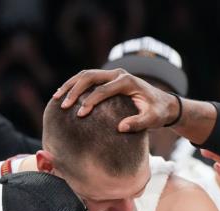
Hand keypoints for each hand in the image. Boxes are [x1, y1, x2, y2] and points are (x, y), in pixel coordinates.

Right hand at [52, 68, 178, 131]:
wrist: (163, 103)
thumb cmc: (158, 112)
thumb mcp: (152, 119)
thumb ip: (138, 123)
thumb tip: (121, 127)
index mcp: (127, 81)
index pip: (103, 89)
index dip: (90, 101)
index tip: (80, 114)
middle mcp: (118, 74)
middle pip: (90, 76)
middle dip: (74, 90)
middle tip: (63, 104)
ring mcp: (112, 75)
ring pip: (85, 75)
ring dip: (70, 85)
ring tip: (56, 98)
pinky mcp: (108, 80)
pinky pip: (88, 79)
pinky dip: (74, 85)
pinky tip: (63, 95)